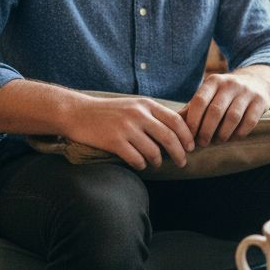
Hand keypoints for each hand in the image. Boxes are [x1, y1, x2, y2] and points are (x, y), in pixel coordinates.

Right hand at [63, 95, 194, 170]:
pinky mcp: (114, 141)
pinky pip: (137, 159)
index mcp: (146, 104)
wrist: (78, 113)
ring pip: (154, 151)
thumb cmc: (108, 112)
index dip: (187, 136)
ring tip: (156, 163)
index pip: (176, 120)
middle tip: (182, 163)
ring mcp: (126, 128)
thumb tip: (178, 131)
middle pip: (169, 137)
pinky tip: (140, 164)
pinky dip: (141, 165)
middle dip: (180, 153)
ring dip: (159, 161)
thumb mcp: (133, 105)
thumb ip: (153, 115)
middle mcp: (138, 114)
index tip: (191, 147)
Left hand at [181, 69, 269, 146]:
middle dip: (207, 130)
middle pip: (215, 111)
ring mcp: (247, 91)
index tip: (189, 136)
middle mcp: (230, 84)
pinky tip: (234, 137)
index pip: (199, 101)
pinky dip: (240, 132)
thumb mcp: (209, 95)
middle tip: (202, 143)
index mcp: (213, 81)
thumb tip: (170, 126)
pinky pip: (249, 121)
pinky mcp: (261, 100)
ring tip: (218, 141)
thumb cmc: (224, 94)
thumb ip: (192, 109)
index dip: (193, 121)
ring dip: (223, 133)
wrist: (257, 82)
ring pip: (232, 117)